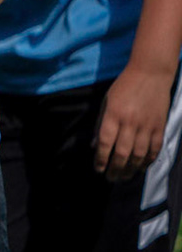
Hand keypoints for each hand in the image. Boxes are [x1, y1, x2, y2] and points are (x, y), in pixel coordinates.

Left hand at [94, 65, 175, 179]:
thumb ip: (100, 124)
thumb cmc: (123, 87)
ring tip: (124, 177)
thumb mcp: (106, 103)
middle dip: (115, 169)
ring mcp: (146, 125)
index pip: (105, 143)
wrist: (150, 73)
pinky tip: (141, 167)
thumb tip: (93, 146)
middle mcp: (130, 122)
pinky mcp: (159, 125)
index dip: (100, 159)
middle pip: (121, 152)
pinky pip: (154, 147)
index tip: (98, 169)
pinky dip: (148, 160)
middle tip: (110, 178)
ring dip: (131, 168)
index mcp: (113, 115)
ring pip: (138, 153)